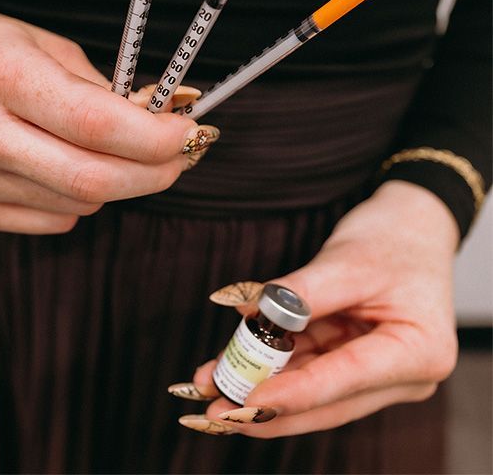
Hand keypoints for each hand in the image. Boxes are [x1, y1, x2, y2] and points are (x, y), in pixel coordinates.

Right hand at [0, 4, 214, 233]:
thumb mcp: (39, 45)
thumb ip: (97, 89)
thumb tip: (158, 123)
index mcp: (2, 74)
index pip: (97, 123)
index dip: (156, 136)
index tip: (189, 130)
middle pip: (93, 179)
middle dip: (155, 172)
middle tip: (181, 153)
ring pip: (76, 206)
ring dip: (118, 183)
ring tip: (121, 152)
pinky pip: (48, 219)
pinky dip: (77, 200)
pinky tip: (70, 167)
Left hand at [172, 181, 459, 435]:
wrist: (414, 222)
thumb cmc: (394, 237)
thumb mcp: (348, 260)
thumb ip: (298, 293)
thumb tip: (244, 312)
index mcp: (419, 352)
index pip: (345, 380)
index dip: (293, 393)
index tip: (246, 400)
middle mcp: (404, 375)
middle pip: (327, 401)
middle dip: (267, 405)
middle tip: (214, 409)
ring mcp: (380, 372)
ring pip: (312, 390)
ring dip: (261, 385)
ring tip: (210, 382)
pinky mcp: (356, 362)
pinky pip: (310, 368)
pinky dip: (273, 365)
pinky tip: (232, 362)